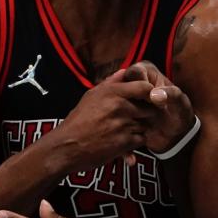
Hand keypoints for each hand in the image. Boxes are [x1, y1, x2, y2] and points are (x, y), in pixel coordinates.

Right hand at [54, 66, 192, 172]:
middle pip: (150, 107)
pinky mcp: (125, 142)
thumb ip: (111, 83)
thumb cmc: (78, 120)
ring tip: (125, 130)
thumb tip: (124, 71)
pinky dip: (135, 141)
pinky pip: (141, 139)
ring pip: (146, 124)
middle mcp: (120, 106)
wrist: (67, 146)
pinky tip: (123, 140)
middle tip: (136, 118)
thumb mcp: (91, 96)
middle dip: (146, 113)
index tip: (147, 99)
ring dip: (140, 128)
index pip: (145, 87)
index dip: (150, 93)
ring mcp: (123, 125)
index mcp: (112, 92)